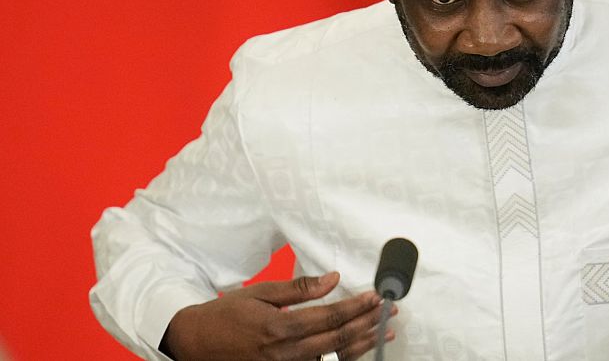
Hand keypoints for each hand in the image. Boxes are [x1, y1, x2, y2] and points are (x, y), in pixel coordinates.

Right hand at [160, 272, 394, 360]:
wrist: (195, 344)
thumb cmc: (227, 315)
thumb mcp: (260, 293)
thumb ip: (300, 289)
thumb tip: (333, 279)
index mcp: (280, 328)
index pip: (330, 317)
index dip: (357, 307)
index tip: (376, 296)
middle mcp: (286, 354)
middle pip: (338, 339)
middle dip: (368, 324)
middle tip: (389, 311)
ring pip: (335, 359)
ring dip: (363, 344)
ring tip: (384, 333)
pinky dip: (344, 358)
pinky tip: (359, 349)